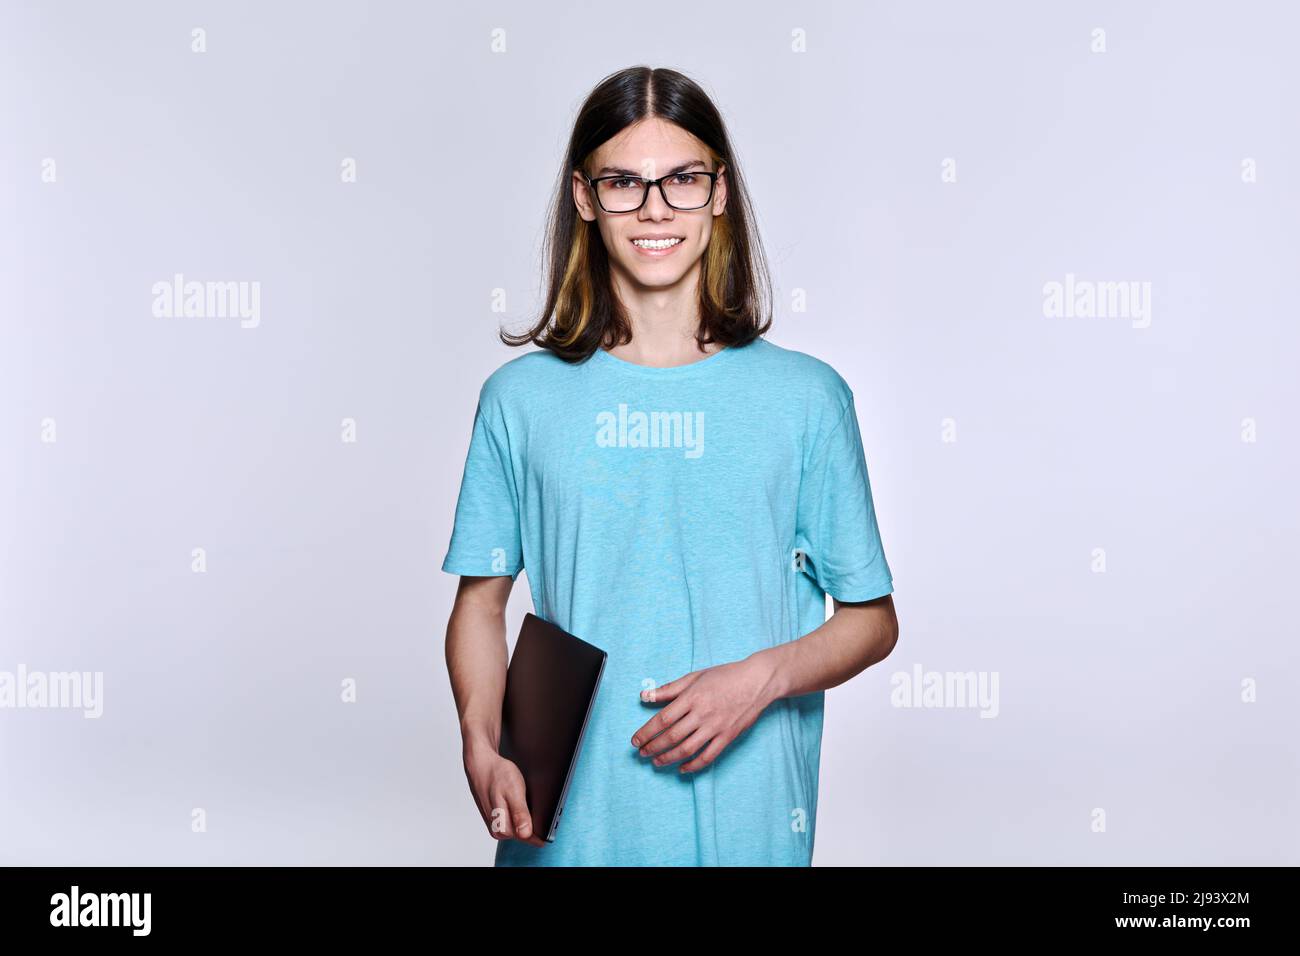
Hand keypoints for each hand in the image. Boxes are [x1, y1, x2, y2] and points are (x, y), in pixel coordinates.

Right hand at [463, 736, 547, 846]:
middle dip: (537, 822)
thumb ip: (519, 813)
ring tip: (527, 799)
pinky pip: (516, 822)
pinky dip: (522, 813)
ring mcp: (498, 826)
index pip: (530, 838)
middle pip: (527, 834)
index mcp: (502, 827)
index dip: (543, 829)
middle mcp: (499, 831)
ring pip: (521, 828)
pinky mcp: (498, 820)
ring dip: (529, 817)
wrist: (482, 765)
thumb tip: (525, 833)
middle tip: (538, 802)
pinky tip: (522, 801)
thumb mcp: (513, 791)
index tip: (551, 818)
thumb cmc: (497, 775)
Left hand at [630, 655, 780, 772]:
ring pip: (687, 749)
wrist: (757, 681)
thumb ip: (669, 689)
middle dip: (653, 747)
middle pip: (672, 736)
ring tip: (657, 762)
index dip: (647, 732)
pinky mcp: (728, 737)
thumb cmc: (725, 676)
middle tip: (642, 753)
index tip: (635, 740)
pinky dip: (694, 765)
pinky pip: (708, 756)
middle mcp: (702, 714)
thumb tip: (644, 696)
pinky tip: (683, 768)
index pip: (662, 719)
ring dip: (668, 758)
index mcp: (692, 697)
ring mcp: (716, 727)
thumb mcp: (695, 677)